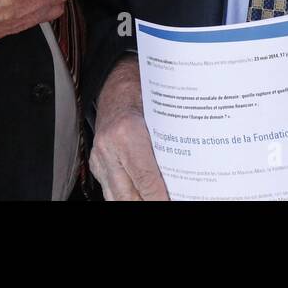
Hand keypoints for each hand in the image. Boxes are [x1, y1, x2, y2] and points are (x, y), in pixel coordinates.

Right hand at [88, 56, 168, 199]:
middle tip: (169, 201)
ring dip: (137, 201)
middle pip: (128, 195)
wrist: (118, 84)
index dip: (160, 198)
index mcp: (127, 133)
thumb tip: (190, 175)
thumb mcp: (162, 117)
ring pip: (116, 197)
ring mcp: (99, 157)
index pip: (146, 179)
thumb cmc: (142, 93)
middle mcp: (108, 147)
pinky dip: (128, 197)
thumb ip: (170, 147)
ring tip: (157, 200)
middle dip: (149, 202)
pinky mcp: (96, 163)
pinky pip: (111, 190)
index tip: (173, 202)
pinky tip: (143, 197)